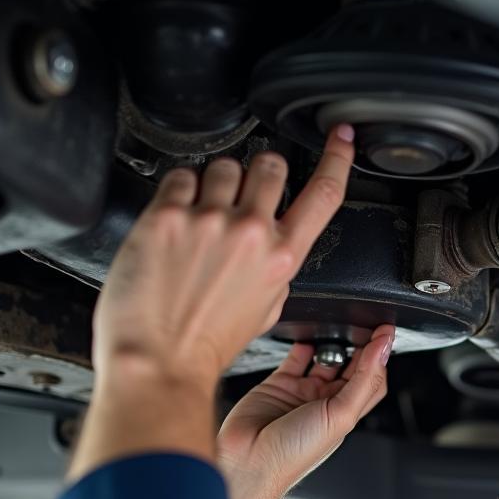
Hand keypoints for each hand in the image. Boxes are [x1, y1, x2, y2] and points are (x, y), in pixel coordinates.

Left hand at [90, 126, 356, 393]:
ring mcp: (209, 220)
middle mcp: (251, 233)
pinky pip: (180, 177)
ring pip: (223, 165)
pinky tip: (176, 225)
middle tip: (242, 197)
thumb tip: (273, 244)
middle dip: (260, 173)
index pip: (324, 193)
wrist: (157, 361)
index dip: (338, 158)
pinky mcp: (167, 215)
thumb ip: (275, 269)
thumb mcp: (265, 311)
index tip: (342, 137)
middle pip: (270, 164)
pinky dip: (179, 193)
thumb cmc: (206, 345)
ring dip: (215, 183)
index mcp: (282, 259)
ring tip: (201, 220)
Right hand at [218, 326, 394, 498]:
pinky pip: (295, 358)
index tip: (385, 332)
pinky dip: (302, 344)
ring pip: (324, 360)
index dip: (380, 356)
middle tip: (365, 323)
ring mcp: (303, 393)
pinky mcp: (279, 384)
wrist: (248, 459)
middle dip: (360, 345)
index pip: (372, 380)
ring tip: (340, 324)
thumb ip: (363, 379)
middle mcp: (326, 403)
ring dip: (332, 342)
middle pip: (351, 367)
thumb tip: (382, 349)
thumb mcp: (340, 415)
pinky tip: (308, 333)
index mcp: (346, 414)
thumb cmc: (293, 453)